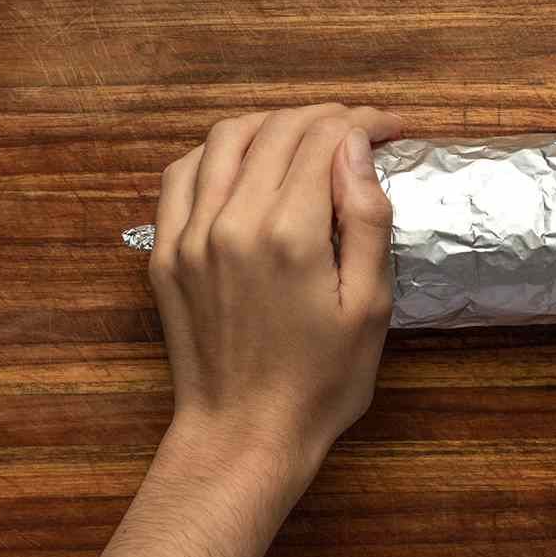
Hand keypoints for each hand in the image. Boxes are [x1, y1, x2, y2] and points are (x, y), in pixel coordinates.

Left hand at [53, 102, 401, 556]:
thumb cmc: (318, 387)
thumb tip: (357, 148)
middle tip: (357, 131)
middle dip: (324, 119)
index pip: (326, 139)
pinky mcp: (165, 253)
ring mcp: (190, 235)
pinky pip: (182, 175)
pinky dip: (216, 153)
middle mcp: (232, 221)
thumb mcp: (369, 310)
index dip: (364, 123)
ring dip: (271, 124)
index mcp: (289, 233)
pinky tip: (242, 163)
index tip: (390, 126)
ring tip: (304, 137)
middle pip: (278, 130)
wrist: (244, 437)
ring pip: (226, 140)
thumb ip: (365, 221)